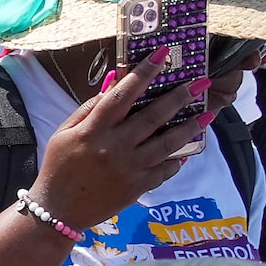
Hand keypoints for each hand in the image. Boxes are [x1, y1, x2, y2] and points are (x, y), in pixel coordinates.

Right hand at [26, 57, 212, 233]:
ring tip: (208, 113)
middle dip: (180, 96)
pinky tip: (187, 149)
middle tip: (202, 82)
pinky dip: (177, 159)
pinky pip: (165, 170)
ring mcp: (129, 168)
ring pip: (168, 143)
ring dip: (191, 126)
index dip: (144, 72)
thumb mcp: (63, 134)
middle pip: (153, 116)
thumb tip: (114, 86)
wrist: (57, 211)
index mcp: (93, 131)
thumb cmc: (58, 168)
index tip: (162, 54)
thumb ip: (89, 110)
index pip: (122, 94)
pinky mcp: (137, 187)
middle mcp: (114, 147)